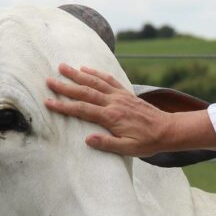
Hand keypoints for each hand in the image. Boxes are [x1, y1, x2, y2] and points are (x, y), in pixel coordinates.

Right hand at [45, 63, 178, 156]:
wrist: (168, 130)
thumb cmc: (148, 142)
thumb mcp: (129, 149)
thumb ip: (108, 144)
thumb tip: (87, 140)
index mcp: (112, 117)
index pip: (82, 110)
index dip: (64, 106)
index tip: (48, 102)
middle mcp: (114, 103)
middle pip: (85, 91)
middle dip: (65, 86)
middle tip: (48, 80)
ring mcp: (120, 96)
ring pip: (95, 81)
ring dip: (77, 74)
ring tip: (62, 66)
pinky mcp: (126, 93)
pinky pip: (108, 80)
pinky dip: (96, 72)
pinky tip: (86, 68)